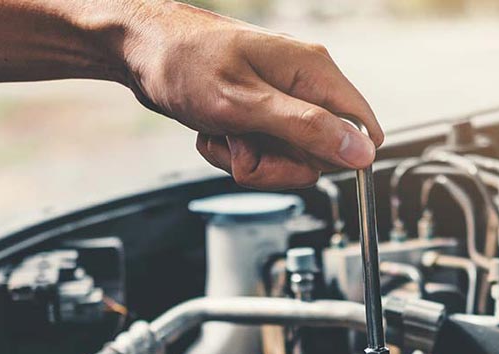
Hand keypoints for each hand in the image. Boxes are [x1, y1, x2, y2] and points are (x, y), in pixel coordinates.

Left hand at [122, 2, 383, 188]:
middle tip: (242, 142)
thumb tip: (362, 152)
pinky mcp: (258, 112)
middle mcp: (303, 83)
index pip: (361, 129)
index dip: (335, 157)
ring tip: (222, 132)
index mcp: (313, 71)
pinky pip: (262, 152)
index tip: (294, 156)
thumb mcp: (246, 104)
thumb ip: (308, 129)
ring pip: (287, 159)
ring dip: (249, 158)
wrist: (136, 47)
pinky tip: (213, 129)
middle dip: (276, 162)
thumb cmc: (183, 62)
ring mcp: (280, 99)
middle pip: (319, 155)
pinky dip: (232, 150)